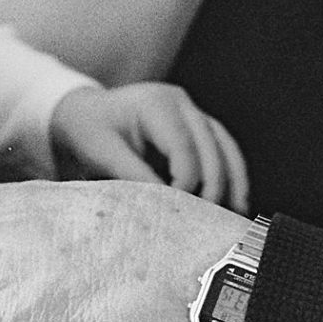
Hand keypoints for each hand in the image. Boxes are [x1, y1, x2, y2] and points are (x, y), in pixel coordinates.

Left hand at [50, 82, 249, 209]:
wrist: (86, 113)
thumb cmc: (90, 130)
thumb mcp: (102, 153)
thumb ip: (133, 176)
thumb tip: (164, 206)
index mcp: (155, 103)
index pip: (182, 146)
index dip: (185, 181)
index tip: (178, 211)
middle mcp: (180, 102)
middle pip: (211, 145)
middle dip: (213, 184)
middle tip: (207, 219)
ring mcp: (192, 112)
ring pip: (225, 146)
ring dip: (233, 180)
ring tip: (236, 213)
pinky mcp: (197, 126)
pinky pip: (223, 149)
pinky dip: (231, 174)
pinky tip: (236, 201)